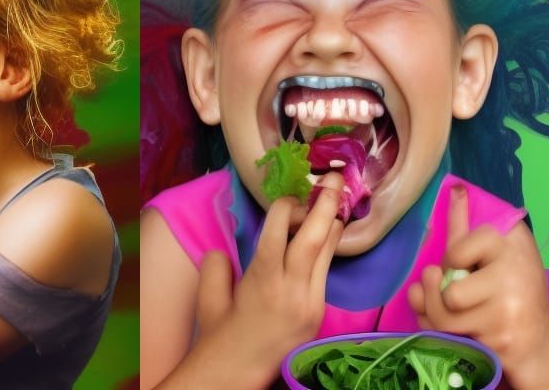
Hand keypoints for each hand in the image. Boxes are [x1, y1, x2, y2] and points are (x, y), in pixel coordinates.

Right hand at [194, 173, 345, 386]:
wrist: (238, 372)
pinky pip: (326, 271)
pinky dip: (328, 248)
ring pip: (326, 253)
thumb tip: (227, 247)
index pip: (279, 228)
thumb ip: (217, 261)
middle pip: (314, 237)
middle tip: (336, 177)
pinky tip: (329, 232)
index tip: (288, 195)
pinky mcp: (319, 312)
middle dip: (326, 204)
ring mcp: (310, 302)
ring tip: (339, 198)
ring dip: (332, 223)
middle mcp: (292, 288)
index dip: (285, 205)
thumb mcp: (209, 292)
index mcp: (263, 279)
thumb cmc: (221, 330)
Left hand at [407, 184, 548, 389]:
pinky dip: (443, 333)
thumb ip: (465, 227)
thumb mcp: (493, 252)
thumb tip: (454, 189)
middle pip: (446, 282)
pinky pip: (448, 336)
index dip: (451, 259)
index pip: (455, 250)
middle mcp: (516, 272)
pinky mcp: (502, 340)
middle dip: (442, 287)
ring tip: (455, 309)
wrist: (538, 345)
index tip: (465, 264)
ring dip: (438, 312)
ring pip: (443, 312)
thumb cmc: (511, 290)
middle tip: (461, 288)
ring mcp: (510, 309)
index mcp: (512, 240)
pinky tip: (460, 328)